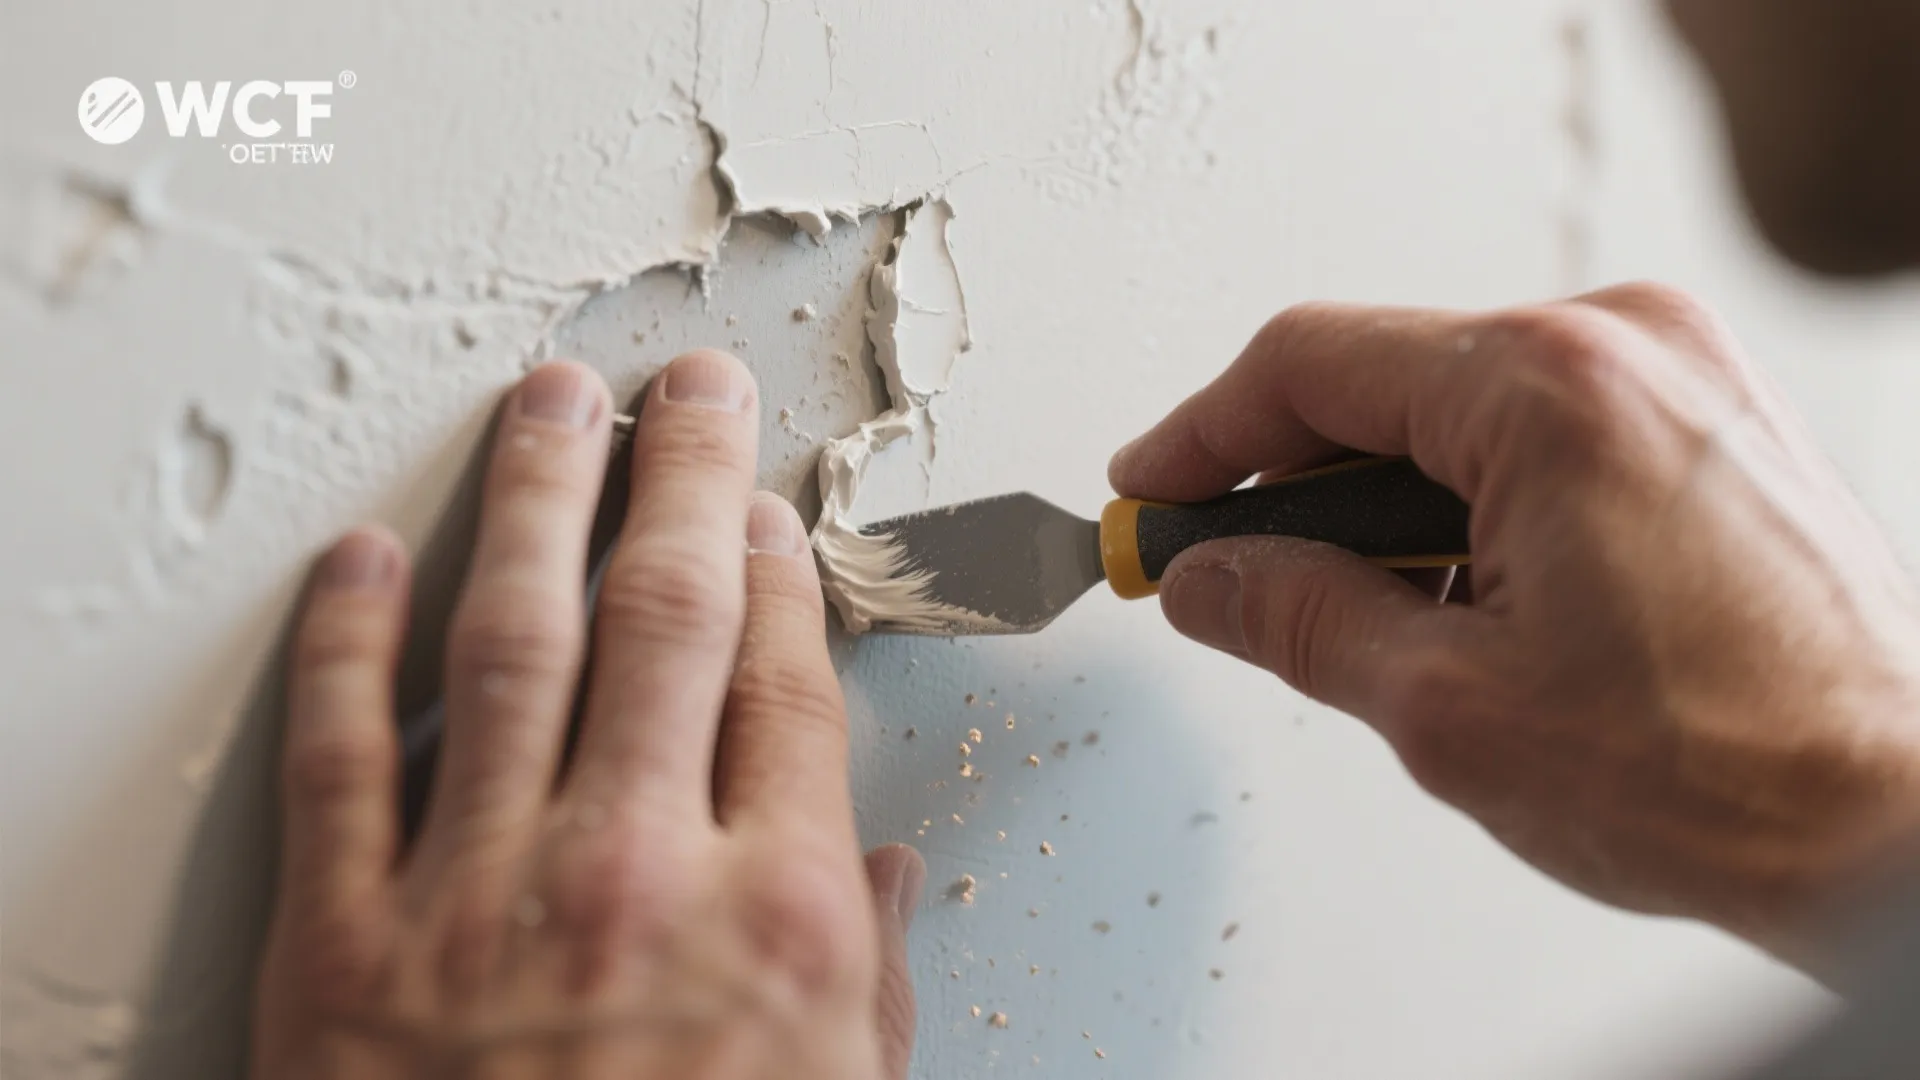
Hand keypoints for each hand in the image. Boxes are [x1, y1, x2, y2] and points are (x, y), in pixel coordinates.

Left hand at [253, 354, 923, 1077]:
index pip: (785, 685)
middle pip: (670, 615)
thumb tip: (883, 876)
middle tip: (689, 391)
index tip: (773, 515)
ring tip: (549, 404)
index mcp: (776, 923)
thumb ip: (872, 988)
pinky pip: (336, 755)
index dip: (782, 575)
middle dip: (684, 477)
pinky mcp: (337, 944)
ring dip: (535, 498)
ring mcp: (478, 897)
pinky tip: (360, 559)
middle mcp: (635, 875)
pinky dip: (343, 643)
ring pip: (513, 639)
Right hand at [1111, 284, 1919, 975]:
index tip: (1150, 488)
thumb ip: (1296, 617)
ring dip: (1389, 504)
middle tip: (1227, 572)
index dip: (1199, 432)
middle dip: (1293, 482)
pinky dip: (1475, 503)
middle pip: (1386, 379)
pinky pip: (1543, 430)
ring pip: (1464, 409)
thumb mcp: (1445, 706)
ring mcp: (1683, 379)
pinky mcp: (1712, 426)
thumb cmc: (1730, 772)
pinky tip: (1469, 600)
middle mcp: (1629, 348)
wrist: (1899, 826)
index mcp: (1552, 388)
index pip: (1309, 365)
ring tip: (1379, 622)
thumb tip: (1210, 579)